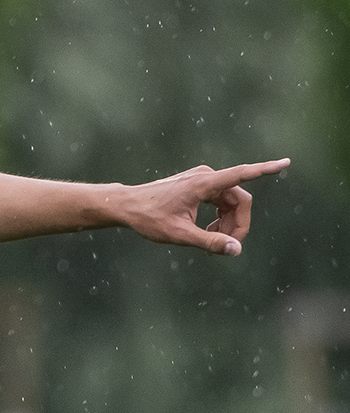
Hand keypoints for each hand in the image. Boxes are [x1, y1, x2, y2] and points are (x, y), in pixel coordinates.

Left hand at [121, 158, 288, 255]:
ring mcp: (203, 180)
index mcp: (202, 184)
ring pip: (231, 204)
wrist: (126, 206)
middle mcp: (206, 177)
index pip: (241, 174)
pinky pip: (221, 202)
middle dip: (237, 226)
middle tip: (223, 249)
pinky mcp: (200, 186)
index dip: (265, 169)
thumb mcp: (179, 235)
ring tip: (211, 245)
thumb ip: (209, 242)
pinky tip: (208, 234)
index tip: (286, 162)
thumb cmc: (148, 219)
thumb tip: (236, 250)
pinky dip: (220, 219)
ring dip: (228, 225)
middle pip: (239, 201)